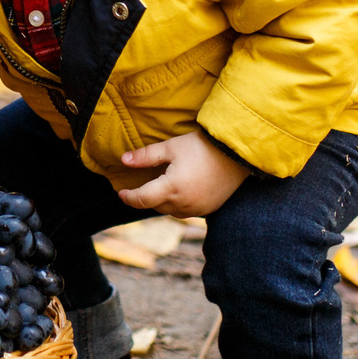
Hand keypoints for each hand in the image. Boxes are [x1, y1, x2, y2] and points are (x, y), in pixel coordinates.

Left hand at [115, 131, 247, 218]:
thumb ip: (146, 156)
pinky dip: (178, 204)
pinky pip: (186, 211)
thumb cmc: (202, 147)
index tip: (121, 193)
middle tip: (140, 187)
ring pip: (170, 211)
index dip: (129, 197)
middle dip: (146, 197)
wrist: (237, 153)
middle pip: (156, 206)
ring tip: (160, 187)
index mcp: (171, 189)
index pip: (142, 199)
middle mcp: (183, 204)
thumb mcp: (171, 147)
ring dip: (162, 202)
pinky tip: (180, 191)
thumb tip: (124, 160)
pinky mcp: (209, 209)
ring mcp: (197, 209)